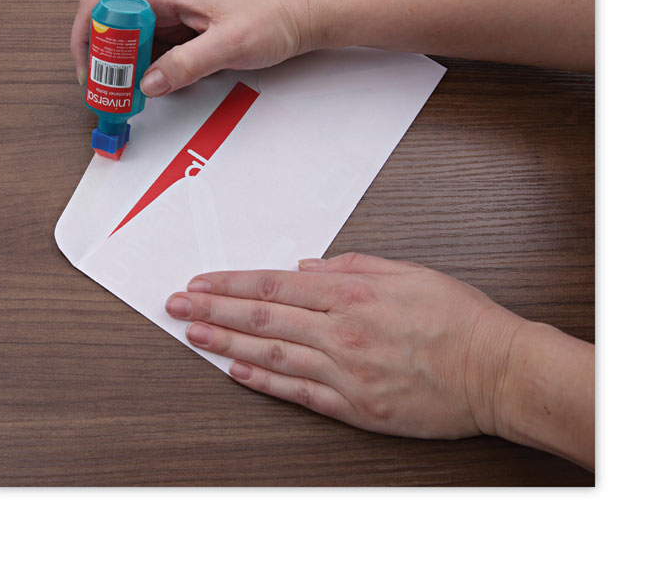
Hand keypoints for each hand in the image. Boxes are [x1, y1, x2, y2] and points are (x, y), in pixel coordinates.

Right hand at [70, 0, 314, 94]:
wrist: (300, 16)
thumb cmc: (271, 19)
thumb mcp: (229, 45)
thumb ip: (188, 65)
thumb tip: (149, 83)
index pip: (104, 3)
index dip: (88, 35)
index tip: (91, 69)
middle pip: (113, 23)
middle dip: (105, 57)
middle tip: (109, 90)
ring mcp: (175, 13)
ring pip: (132, 38)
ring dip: (124, 65)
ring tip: (126, 93)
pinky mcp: (186, 29)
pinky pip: (154, 47)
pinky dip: (146, 67)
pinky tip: (151, 85)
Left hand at [165, 252, 528, 439]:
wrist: (495, 370)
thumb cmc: (458, 317)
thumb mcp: (407, 271)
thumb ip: (352, 265)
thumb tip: (306, 267)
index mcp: (352, 294)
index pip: (274, 286)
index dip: (231, 285)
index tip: (201, 283)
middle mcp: (341, 333)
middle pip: (262, 319)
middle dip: (213, 311)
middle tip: (178, 307)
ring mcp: (345, 374)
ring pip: (271, 356)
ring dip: (226, 345)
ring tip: (194, 336)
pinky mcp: (355, 407)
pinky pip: (298, 394)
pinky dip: (263, 382)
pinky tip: (236, 373)